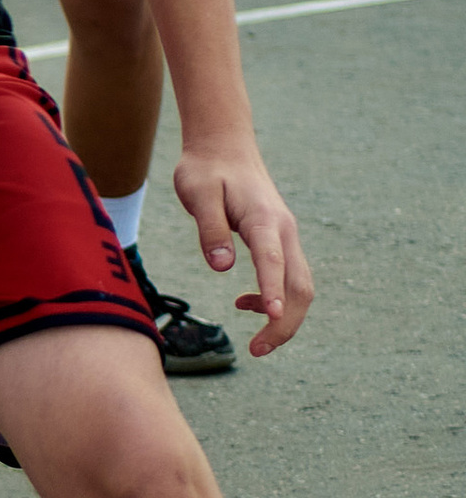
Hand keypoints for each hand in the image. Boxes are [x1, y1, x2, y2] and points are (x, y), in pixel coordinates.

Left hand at [168, 135, 312, 354]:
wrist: (224, 146)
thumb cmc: (205, 169)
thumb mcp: (197, 193)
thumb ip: (210, 229)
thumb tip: (223, 267)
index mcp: (263, 219)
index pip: (273, 261)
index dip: (273, 290)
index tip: (273, 317)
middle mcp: (283, 230)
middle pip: (299, 284)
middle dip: (285, 322)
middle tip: (256, 351)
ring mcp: (285, 236)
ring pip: (299, 284)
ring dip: (285, 316)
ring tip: (256, 343)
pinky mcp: (279, 241)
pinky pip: (288, 276)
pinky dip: (273, 297)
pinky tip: (243, 303)